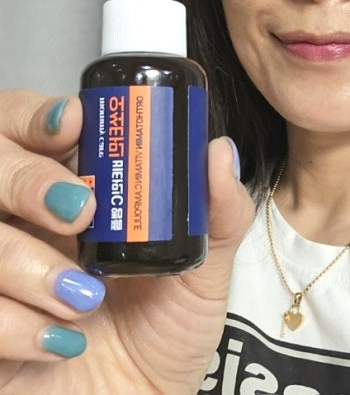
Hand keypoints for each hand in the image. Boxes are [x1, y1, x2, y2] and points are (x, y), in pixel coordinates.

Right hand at [0, 91, 254, 393]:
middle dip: (25, 176)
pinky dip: (11, 322)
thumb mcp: (204, 272)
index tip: (74, 124)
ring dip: (22, 260)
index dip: (38, 115)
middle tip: (80, 209)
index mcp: (73, 194)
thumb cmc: (165, 336)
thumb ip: (219, 213)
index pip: (31, 128)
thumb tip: (220, 150)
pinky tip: (58, 342)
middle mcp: (22, 223)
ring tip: (84, 297)